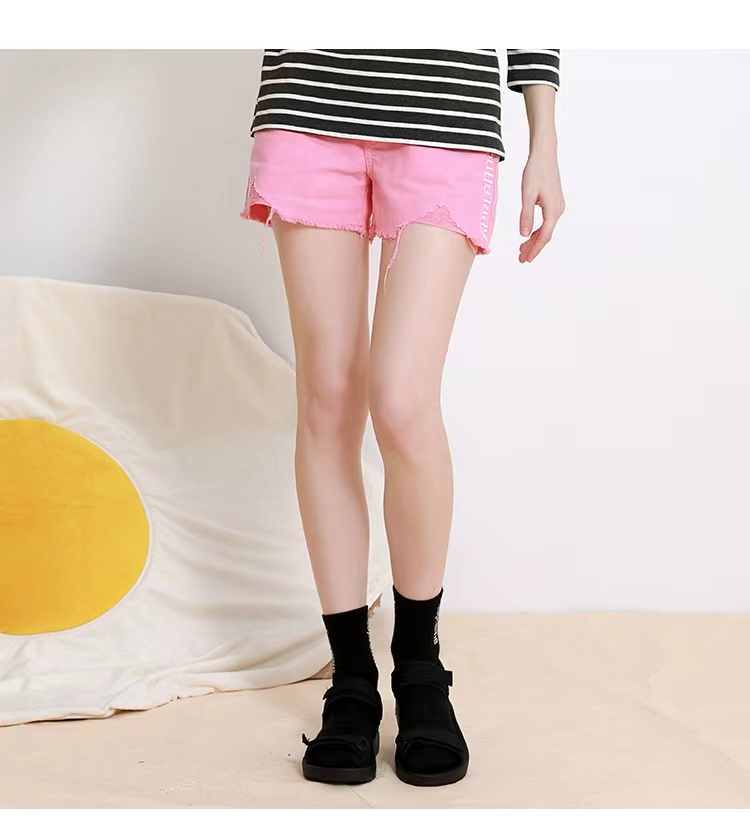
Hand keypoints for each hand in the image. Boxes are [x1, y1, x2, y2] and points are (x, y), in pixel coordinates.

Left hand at [519, 146, 564, 262]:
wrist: (544, 154)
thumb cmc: (535, 171)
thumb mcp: (527, 194)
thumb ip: (526, 215)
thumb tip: (524, 235)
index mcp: (553, 210)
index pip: (543, 236)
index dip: (534, 250)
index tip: (525, 260)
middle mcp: (558, 210)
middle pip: (545, 235)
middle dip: (533, 248)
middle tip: (521, 260)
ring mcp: (557, 207)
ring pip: (546, 229)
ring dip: (534, 240)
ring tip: (522, 250)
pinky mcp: (554, 202)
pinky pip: (546, 222)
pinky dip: (537, 231)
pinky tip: (528, 235)